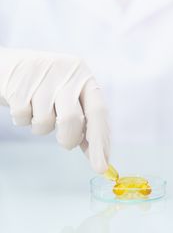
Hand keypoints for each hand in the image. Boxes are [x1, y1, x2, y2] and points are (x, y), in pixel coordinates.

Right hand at [0, 48, 109, 172]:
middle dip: (68, 139)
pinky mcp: (19, 84)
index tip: (100, 167)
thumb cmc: (46, 86)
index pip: (97, 111)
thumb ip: (84, 122)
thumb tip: (98, 156)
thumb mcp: (69, 96)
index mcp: (84, 76)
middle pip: (72, 121)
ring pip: (45, 123)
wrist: (12, 65)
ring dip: (41, 126)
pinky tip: (23, 103)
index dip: (99, 142)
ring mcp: (42, 77)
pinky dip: (23, 119)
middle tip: (64, 141)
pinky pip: (23, 118)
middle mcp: (67, 73)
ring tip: (37, 110)